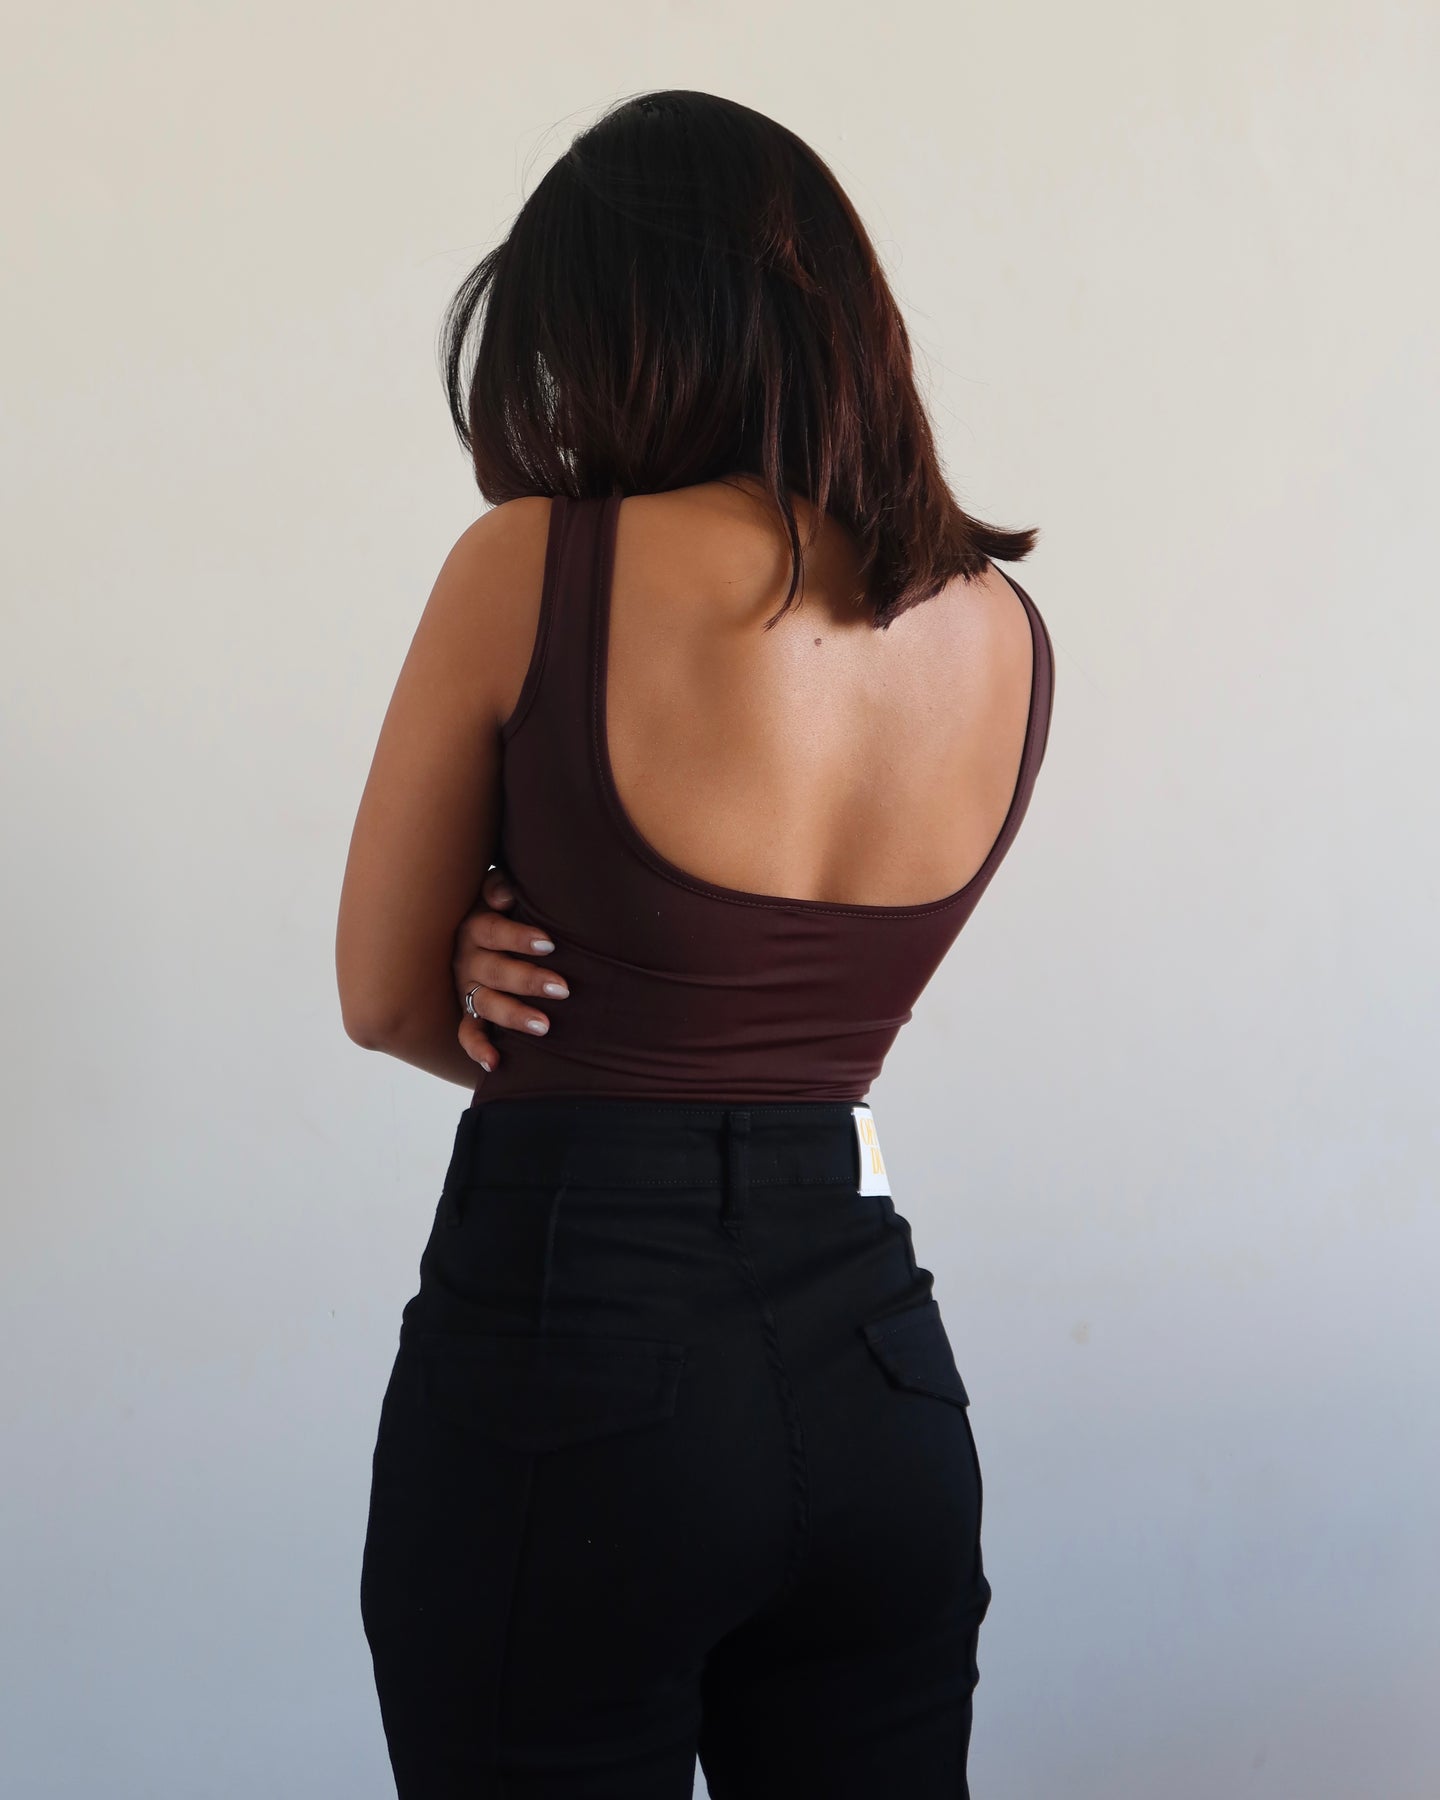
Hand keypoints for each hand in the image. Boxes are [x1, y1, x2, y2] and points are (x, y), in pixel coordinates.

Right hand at [451, 867, 567, 1072]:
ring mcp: (467, 988)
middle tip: (563, 989)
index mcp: (475, 925)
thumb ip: (500, 885)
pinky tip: (494, 1063)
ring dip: (514, 1015)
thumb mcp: (497, 891)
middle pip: (495, 970)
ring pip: (487, 1003)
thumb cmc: (503, 908)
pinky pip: (468, 1033)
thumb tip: (505, 894)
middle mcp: (468, 958)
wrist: (478, 933)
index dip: (519, 937)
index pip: (493, 931)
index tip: (550, 944)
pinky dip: (478, 1049)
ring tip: (545, 1027)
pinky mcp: (468, 1011)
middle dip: (529, 980)